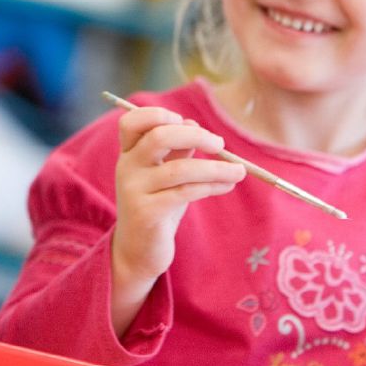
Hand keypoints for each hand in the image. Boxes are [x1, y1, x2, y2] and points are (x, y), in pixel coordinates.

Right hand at [110, 105, 244, 332]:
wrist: (138, 251)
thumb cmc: (156, 205)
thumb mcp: (164, 174)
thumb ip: (175, 150)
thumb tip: (193, 125)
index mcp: (128, 153)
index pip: (131, 121)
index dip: (158, 114)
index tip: (185, 122)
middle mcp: (126, 168)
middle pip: (158, 136)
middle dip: (196, 136)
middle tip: (220, 144)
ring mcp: (134, 190)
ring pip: (179, 169)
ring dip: (215, 168)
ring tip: (239, 171)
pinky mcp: (147, 213)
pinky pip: (185, 193)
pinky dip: (212, 186)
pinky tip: (226, 186)